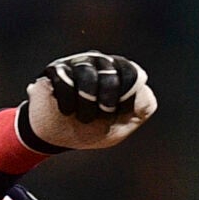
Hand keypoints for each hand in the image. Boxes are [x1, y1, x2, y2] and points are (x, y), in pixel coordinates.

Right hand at [26, 52, 156, 150]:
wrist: (56, 137)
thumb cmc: (91, 129)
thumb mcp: (122, 126)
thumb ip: (142, 108)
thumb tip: (142, 84)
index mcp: (121, 73)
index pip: (132, 74)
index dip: (125, 99)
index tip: (114, 114)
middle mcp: (101, 62)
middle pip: (111, 73)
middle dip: (106, 101)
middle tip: (98, 116)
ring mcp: (78, 63)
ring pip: (87, 75)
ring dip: (86, 104)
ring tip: (82, 117)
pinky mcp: (56, 69)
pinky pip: (65, 81)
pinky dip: (68, 102)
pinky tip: (67, 111)